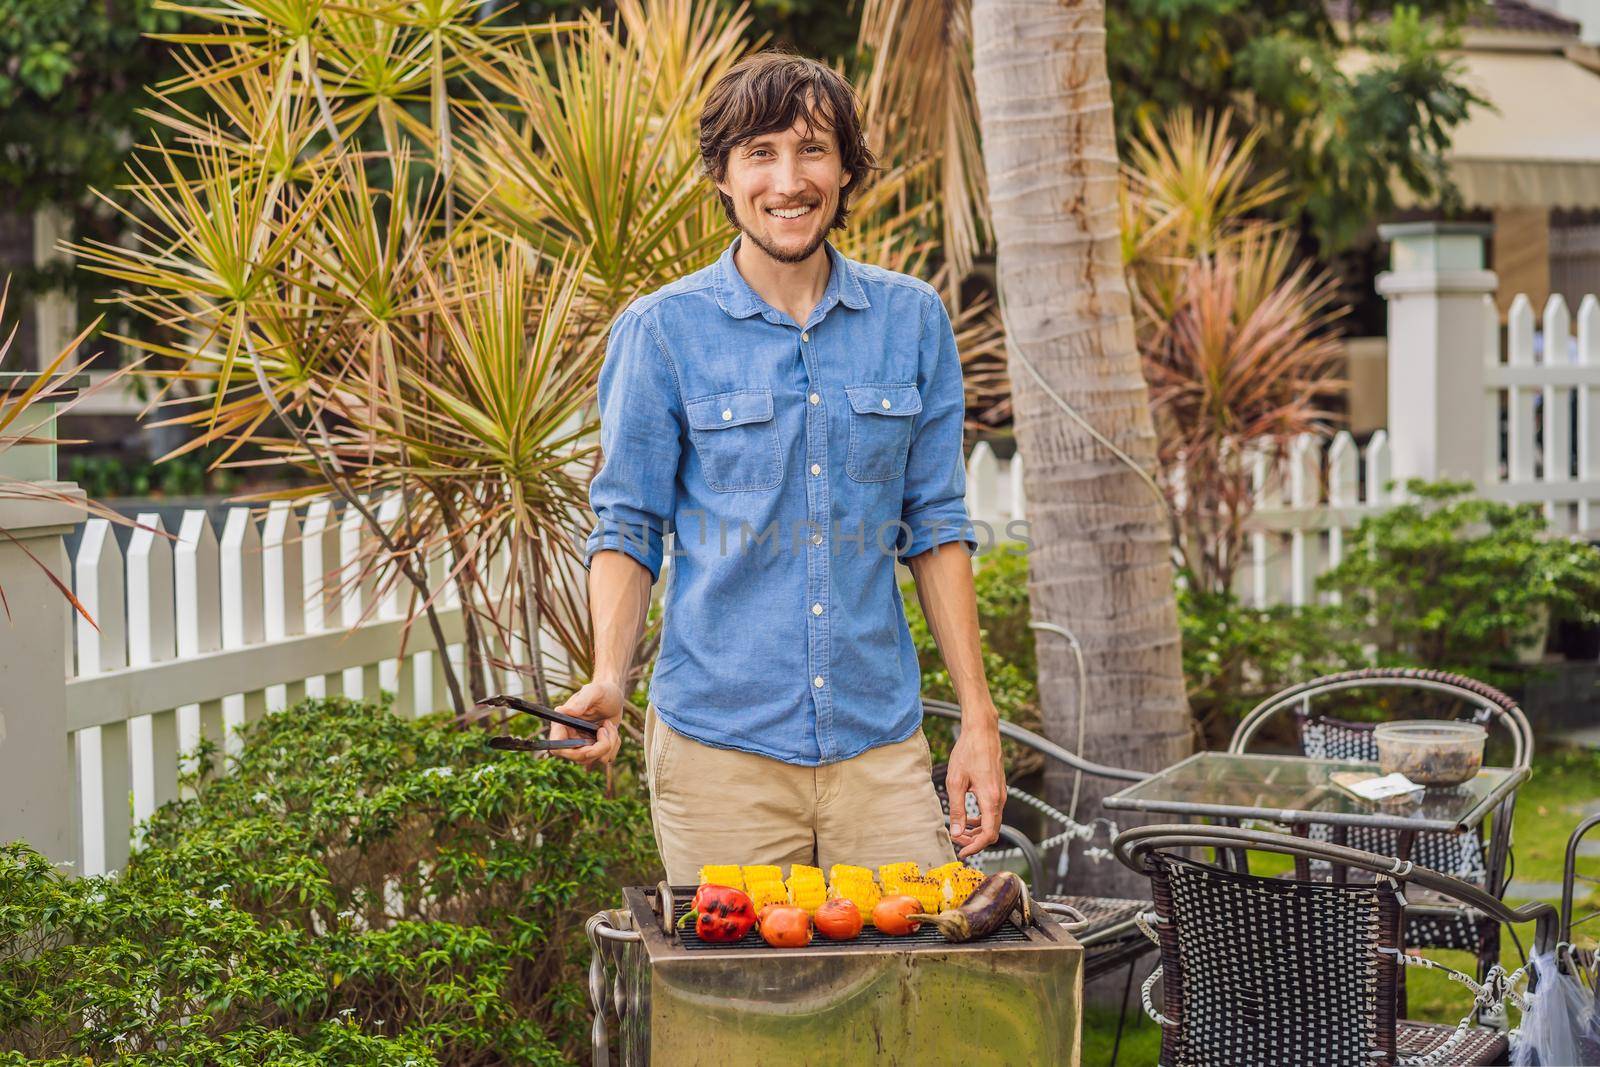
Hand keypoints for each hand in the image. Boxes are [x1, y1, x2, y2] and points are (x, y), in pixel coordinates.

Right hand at [550, 680, 623, 768]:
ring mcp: (583, 745)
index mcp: (562, 724)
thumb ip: (581, 701)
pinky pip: (605, 758)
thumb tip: (566, 710)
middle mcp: (570, 738)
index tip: (590, 742)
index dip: (570, 751)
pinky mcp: (595, 749)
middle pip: (579, 757)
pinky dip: (614, 746)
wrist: (614, 696)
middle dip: (598, 748)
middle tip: (606, 729)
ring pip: (594, 759)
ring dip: (609, 743)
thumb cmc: (602, 691)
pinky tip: (612, 730)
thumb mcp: (594, 691)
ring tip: (609, 724)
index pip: (557, 748)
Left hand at [944, 712, 1004, 858]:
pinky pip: (992, 812)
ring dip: (977, 831)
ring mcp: (1001, 794)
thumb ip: (957, 809)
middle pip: (992, 831)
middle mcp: (1000, 799)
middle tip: (956, 841)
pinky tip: (967, 817)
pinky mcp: (998, 789)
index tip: (961, 852)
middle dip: (974, 841)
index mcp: (991, 799)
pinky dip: (981, 820)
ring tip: (959, 831)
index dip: (975, 847)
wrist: (982, 731)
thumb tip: (957, 833)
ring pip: (992, 822)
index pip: (988, 835)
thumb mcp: (956, 782)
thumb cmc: (968, 752)